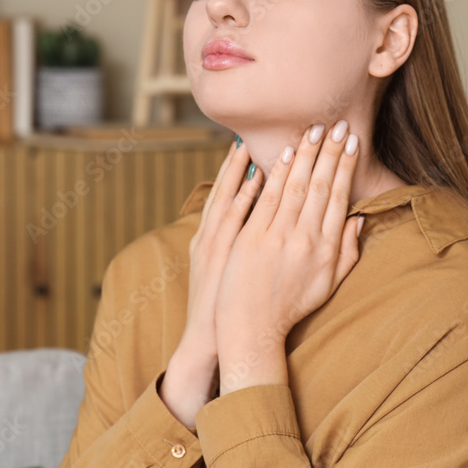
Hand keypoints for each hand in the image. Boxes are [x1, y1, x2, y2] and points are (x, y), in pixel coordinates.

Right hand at [178, 137, 263, 363]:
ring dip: (241, 171)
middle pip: (224, 191)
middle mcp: (211, 236)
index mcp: (212, 236)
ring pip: (229, 201)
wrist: (214, 335)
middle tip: (249, 132)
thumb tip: (252, 214)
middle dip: (237, 162)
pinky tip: (256, 181)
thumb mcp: (223, 264)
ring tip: (251, 145)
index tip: (245, 142)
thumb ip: (236, 237)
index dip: (233, 168)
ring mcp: (218, 246)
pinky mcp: (226, 259)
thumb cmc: (224, 301)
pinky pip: (239, 222)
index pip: (225, 195)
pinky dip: (245, 200)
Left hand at [215, 121, 362, 364]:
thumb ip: (347, 252)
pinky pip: (266, 199)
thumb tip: (358, 220)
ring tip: (313, 129)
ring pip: (295, 187)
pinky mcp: (252, 238)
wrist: (252, 329)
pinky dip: (276, 174)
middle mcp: (305, 241)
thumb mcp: (328, 285)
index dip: (346, 167)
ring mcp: (277, 238)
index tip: (352, 143)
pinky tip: (285, 153)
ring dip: (305, 155)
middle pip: (320, 186)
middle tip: (337, 124)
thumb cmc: (290, 307)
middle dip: (330, 152)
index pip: (339, 198)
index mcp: (326, 250)